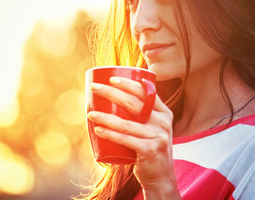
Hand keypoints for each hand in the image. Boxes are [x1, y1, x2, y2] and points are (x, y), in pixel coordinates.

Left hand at [87, 76, 180, 198]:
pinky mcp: (150, 150)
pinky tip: (97, 130)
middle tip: (95, 88)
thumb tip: (113, 97)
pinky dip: (110, 134)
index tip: (110, 78)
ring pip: (126, 123)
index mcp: (164, 112)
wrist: (161, 176)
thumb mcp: (151, 128)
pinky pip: (125, 139)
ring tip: (90, 113)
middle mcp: (163, 122)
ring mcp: (158, 136)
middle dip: (111, 92)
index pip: (146, 92)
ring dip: (105, 117)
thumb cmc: (149, 147)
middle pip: (134, 103)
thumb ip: (141, 114)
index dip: (128, 84)